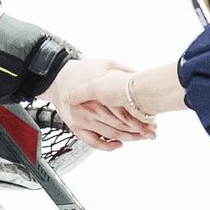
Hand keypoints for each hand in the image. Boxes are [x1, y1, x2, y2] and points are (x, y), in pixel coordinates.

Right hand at [42, 59, 156, 149]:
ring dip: (128, 138)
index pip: (123, 111)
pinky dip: (107, 146)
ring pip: (110, 134)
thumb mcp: (105, 63)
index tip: (152, 122)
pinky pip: (93, 142)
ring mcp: (82, 120)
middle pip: (119, 125)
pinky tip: (118, 144)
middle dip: (138, 131)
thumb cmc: (82, 71)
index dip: (140, 118)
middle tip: (152, 132)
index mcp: (98, 93)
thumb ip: (123, 70)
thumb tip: (140, 75)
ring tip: (141, 137)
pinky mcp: (76, 128)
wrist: (58, 79)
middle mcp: (90, 109)